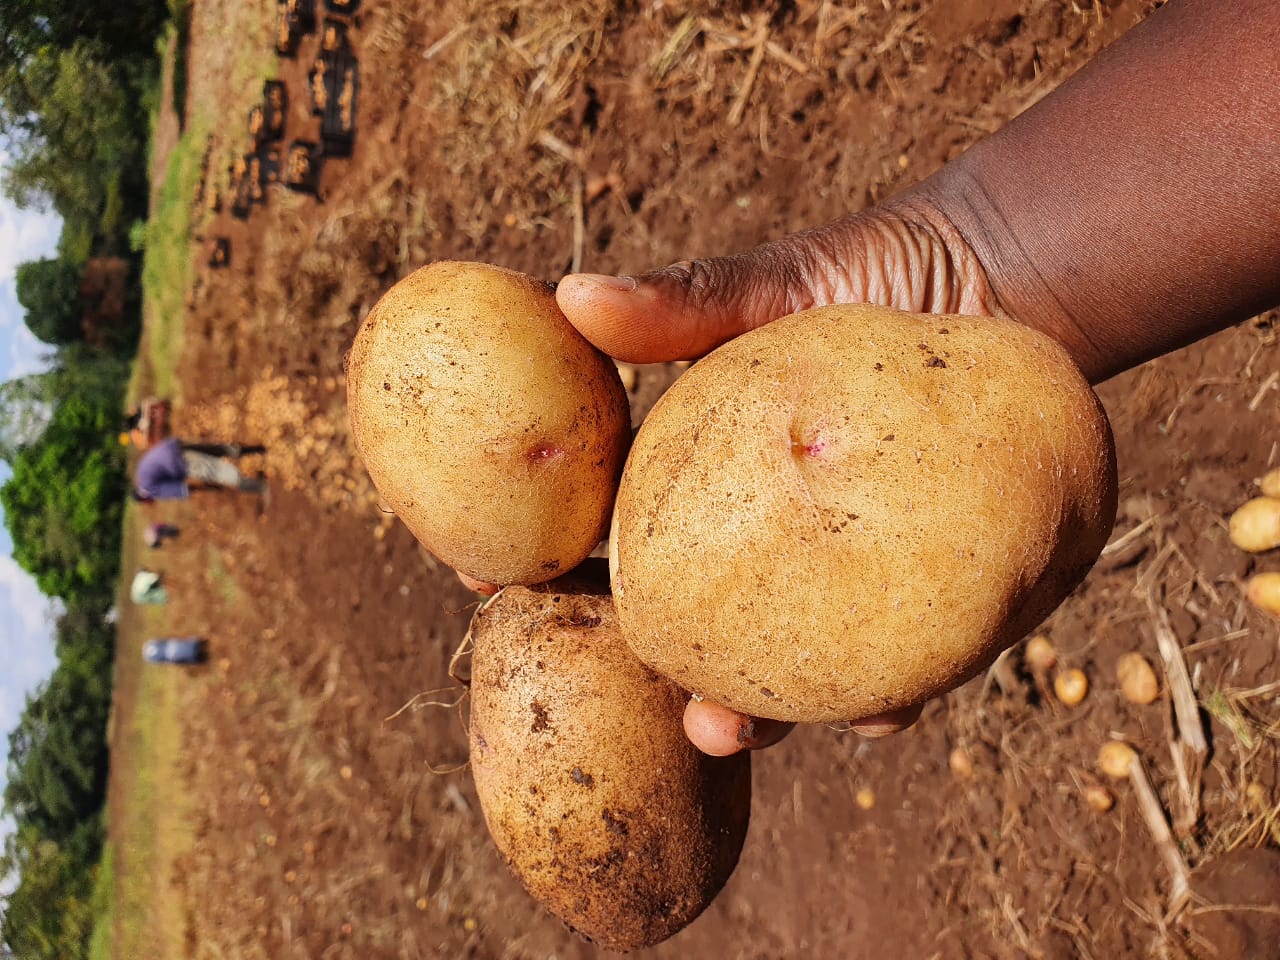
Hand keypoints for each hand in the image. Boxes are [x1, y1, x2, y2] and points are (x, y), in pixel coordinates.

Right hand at [552, 199, 998, 754]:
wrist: (1004, 278)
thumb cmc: (873, 274)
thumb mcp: (774, 281)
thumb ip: (685, 300)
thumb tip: (571, 294)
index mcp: (704, 471)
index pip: (600, 520)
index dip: (536, 553)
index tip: (482, 573)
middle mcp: (761, 537)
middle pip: (680, 617)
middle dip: (633, 663)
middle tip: (594, 684)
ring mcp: (838, 574)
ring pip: (777, 664)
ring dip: (747, 712)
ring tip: (722, 731)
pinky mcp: (927, 593)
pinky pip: (900, 662)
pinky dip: (887, 696)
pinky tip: (880, 714)